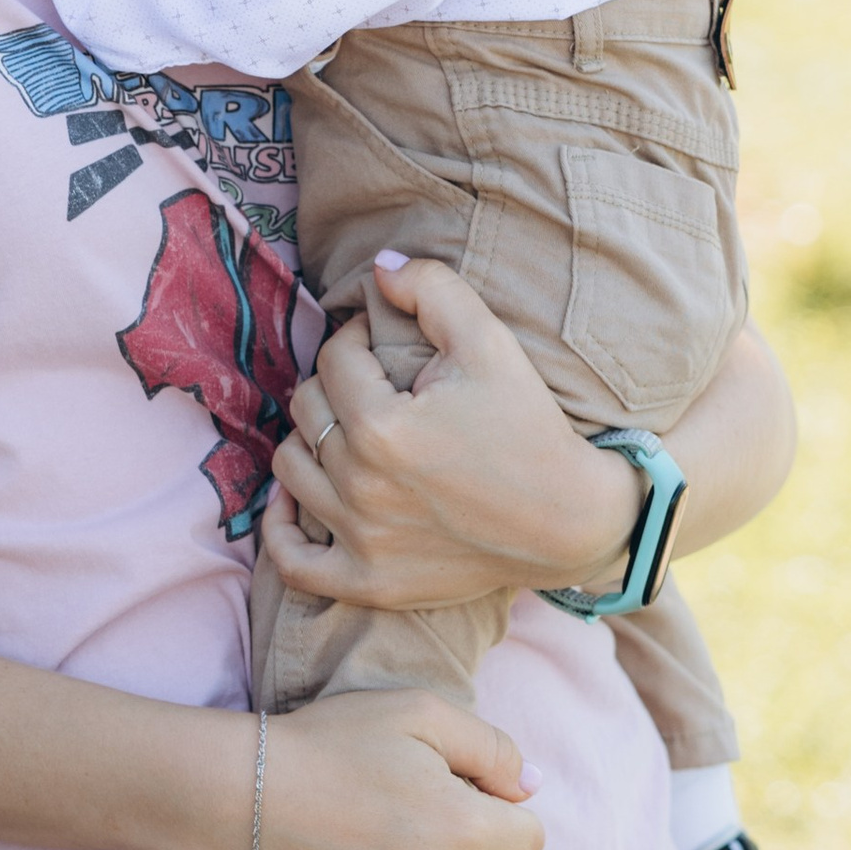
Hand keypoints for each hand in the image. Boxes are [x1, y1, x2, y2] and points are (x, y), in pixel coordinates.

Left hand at [261, 254, 637, 613]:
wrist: (569, 521)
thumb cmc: (529, 427)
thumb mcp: (491, 342)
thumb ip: (432, 288)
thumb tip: (379, 267)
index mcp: (382, 427)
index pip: (334, 359)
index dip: (355, 337)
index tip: (380, 342)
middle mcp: (361, 486)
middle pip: (306, 409)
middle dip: (334, 383)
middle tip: (371, 382)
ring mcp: (361, 540)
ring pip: (290, 469)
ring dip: (309, 438)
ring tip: (344, 428)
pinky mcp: (369, 582)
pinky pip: (294, 562)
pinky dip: (281, 529)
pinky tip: (293, 499)